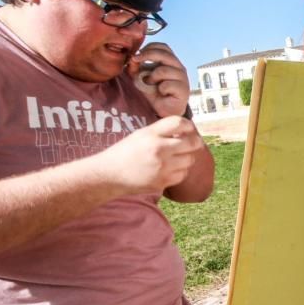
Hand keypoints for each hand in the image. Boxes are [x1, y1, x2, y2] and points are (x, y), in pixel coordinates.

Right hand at [89, 116, 205, 195]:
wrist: (108, 175)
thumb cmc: (125, 153)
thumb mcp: (140, 135)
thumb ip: (162, 132)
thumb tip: (187, 130)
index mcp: (150, 134)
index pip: (179, 123)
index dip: (188, 125)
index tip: (189, 128)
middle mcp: (158, 149)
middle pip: (192, 142)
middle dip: (195, 142)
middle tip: (192, 143)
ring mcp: (161, 167)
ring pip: (190, 160)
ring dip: (186, 158)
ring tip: (176, 157)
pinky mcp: (162, 182)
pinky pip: (182, 174)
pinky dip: (180, 171)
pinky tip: (170, 169)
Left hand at [126, 42, 190, 118]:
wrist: (164, 110)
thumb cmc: (154, 92)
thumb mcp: (141, 77)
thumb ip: (135, 68)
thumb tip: (132, 59)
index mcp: (170, 62)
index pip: (163, 47)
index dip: (149, 48)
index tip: (137, 55)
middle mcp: (178, 67)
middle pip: (164, 54)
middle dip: (147, 55)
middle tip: (135, 61)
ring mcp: (183, 78)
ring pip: (163, 70)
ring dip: (152, 78)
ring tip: (152, 85)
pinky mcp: (184, 90)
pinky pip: (166, 85)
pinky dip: (160, 90)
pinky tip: (162, 94)